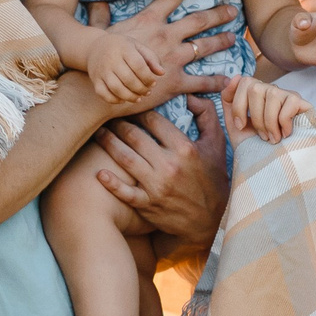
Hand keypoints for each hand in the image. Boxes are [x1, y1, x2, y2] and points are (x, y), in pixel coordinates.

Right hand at [87, 37, 159, 104]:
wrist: (95, 47)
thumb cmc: (122, 48)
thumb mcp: (137, 47)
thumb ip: (151, 58)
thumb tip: (161, 73)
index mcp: (124, 48)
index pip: (139, 66)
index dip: (148, 77)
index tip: (153, 83)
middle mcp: (111, 59)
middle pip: (128, 79)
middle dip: (141, 89)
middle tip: (147, 92)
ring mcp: (101, 70)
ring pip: (116, 88)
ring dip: (130, 97)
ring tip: (138, 98)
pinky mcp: (95, 80)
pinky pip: (103, 94)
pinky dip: (114, 100)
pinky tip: (123, 100)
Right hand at [89, 0, 236, 83]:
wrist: (102, 86)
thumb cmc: (101, 59)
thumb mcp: (102, 31)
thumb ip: (101, 15)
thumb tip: (95, 1)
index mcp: (150, 21)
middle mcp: (165, 36)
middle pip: (198, 20)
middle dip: (218, 14)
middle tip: (232, 11)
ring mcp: (172, 59)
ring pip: (204, 47)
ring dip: (221, 41)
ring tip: (232, 38)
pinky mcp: (174, 82)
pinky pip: (200, 82)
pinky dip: (215, 82)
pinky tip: (226, 80)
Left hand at [92, 110, 227, 247]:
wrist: (212, 219)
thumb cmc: (213, 178)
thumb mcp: (217, 145)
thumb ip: (208, 115)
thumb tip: (191, 96)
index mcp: (184, 148)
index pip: (153, 121)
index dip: (139, 111)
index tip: (132, 108)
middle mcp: (169, 166)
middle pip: (134, 137)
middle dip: (119, 124)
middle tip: (109, 117)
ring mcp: (156, 186)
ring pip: (125, 159)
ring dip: (108, 143)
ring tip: (99, 134)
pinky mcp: (148, 205)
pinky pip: (125, 192)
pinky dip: (111, 183)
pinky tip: (99, 173)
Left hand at [223, 76, 310, 143]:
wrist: (275, 168)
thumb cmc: (255, 148)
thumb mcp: (235, 126)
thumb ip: (229, 101)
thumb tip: (234, 77)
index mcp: (256, 94)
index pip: (244, 81)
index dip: (239, 105)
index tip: (241, 126)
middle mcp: (272, 91)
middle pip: (255, 87)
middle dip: (254, 117)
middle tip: (261, 136)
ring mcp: (288, 96)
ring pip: (272, 95)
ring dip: (269, 123)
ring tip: (273, 139)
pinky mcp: (304, 104)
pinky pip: (289, 103)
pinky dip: (284, 123)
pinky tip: (286, 135)